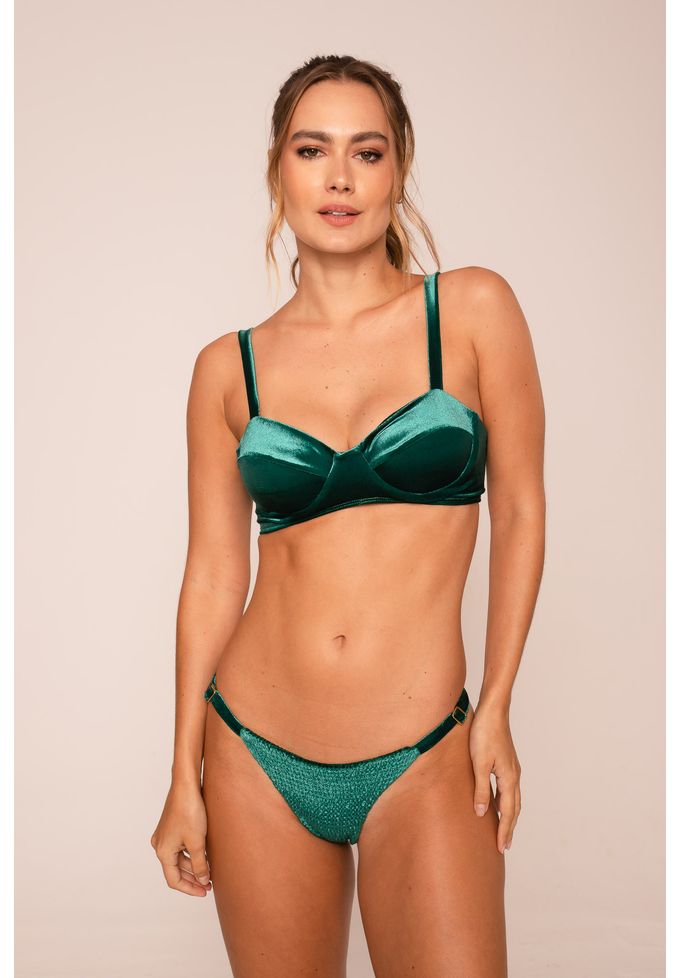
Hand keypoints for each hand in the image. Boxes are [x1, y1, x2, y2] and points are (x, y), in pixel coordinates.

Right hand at [150, 780, 211, 895]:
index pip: (174, 880)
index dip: (189, 889)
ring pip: (179, 858)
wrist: (186, 785)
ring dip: (193, 866)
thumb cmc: (190, 812)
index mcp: (163, 851)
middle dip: (193, 878)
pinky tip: (205, 855)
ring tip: (210, 870)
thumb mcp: (198, 843)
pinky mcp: (171, 826)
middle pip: (176, 869)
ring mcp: (164, 835)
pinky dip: (191, 853)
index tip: (204, 892)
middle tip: (209, 884)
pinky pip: (180, 846)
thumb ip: (200, 864)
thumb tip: (203, 881)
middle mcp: (160, 844)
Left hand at [468, 704, 521, 853]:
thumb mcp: (479, 763)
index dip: (504, 831)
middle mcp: (514, 775)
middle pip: (514, 808)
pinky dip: (505, 802)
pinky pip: (508, 789)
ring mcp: (512, 769)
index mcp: (509, 778)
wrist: (493, 711)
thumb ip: (480, 789)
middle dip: (509, 828)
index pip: (508, 812)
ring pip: (513, 799)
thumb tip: (481, 813)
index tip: (502, 848)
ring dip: (509, 816)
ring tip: (504, 829)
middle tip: (505, 846)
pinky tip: (498, 803)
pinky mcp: (506, 762)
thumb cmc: (484, 734)